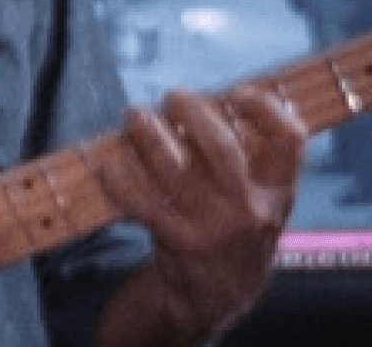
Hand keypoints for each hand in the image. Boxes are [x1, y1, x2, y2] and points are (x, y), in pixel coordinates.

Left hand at [96, 86, 305, 346]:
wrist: (210, 305)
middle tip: (173, 96)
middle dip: (194, 112)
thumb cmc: (222, 239)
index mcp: (277, 197)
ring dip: (148, 134)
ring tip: (134, 115)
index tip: (238, 93)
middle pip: (224, 147)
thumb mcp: (250, 207)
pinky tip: (108, 165)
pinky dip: (120, 178)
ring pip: (176, 168)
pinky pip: (142, 202)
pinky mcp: (177, 244)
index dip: (267, 110)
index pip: (291, 142)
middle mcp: (250, 212)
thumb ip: (240, 166)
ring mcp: (214, 229)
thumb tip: (199, 106)